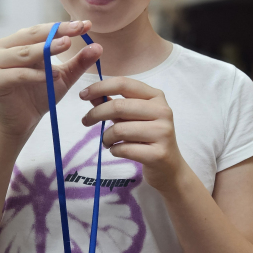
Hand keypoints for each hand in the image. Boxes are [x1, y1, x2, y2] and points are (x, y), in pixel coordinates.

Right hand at [0, 21, 101, 140]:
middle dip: (56, 32)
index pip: (43, 30)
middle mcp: (4, 48)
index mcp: (18, 42)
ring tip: (66, 45)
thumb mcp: (63, 77)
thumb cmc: (39, 95)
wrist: (22, 122)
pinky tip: (54, 75)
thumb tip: (98, 46)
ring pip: (24, 53)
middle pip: (32, 36)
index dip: (63, 27)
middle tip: (77, 29)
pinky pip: (18, 74)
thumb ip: (78, 62)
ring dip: (46, 49)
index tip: (86, 25)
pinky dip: (37, 74)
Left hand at [79, 77, 186, 191]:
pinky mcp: (158, 154)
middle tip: (85, 121)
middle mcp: (162, 111)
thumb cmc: (147, 138)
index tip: (82, 94)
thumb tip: (91, 95)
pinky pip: (124, 149)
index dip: (100, 87)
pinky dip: (114, 150)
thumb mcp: (132, 117)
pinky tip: (117, 150)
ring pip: (119, 130)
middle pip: (118, 106)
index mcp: (156, 97)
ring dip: (105, 137)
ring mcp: (163, 132)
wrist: (169, 168)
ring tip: (107, 142)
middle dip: (96, 114)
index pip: (124, 84)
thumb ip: (114, 104)